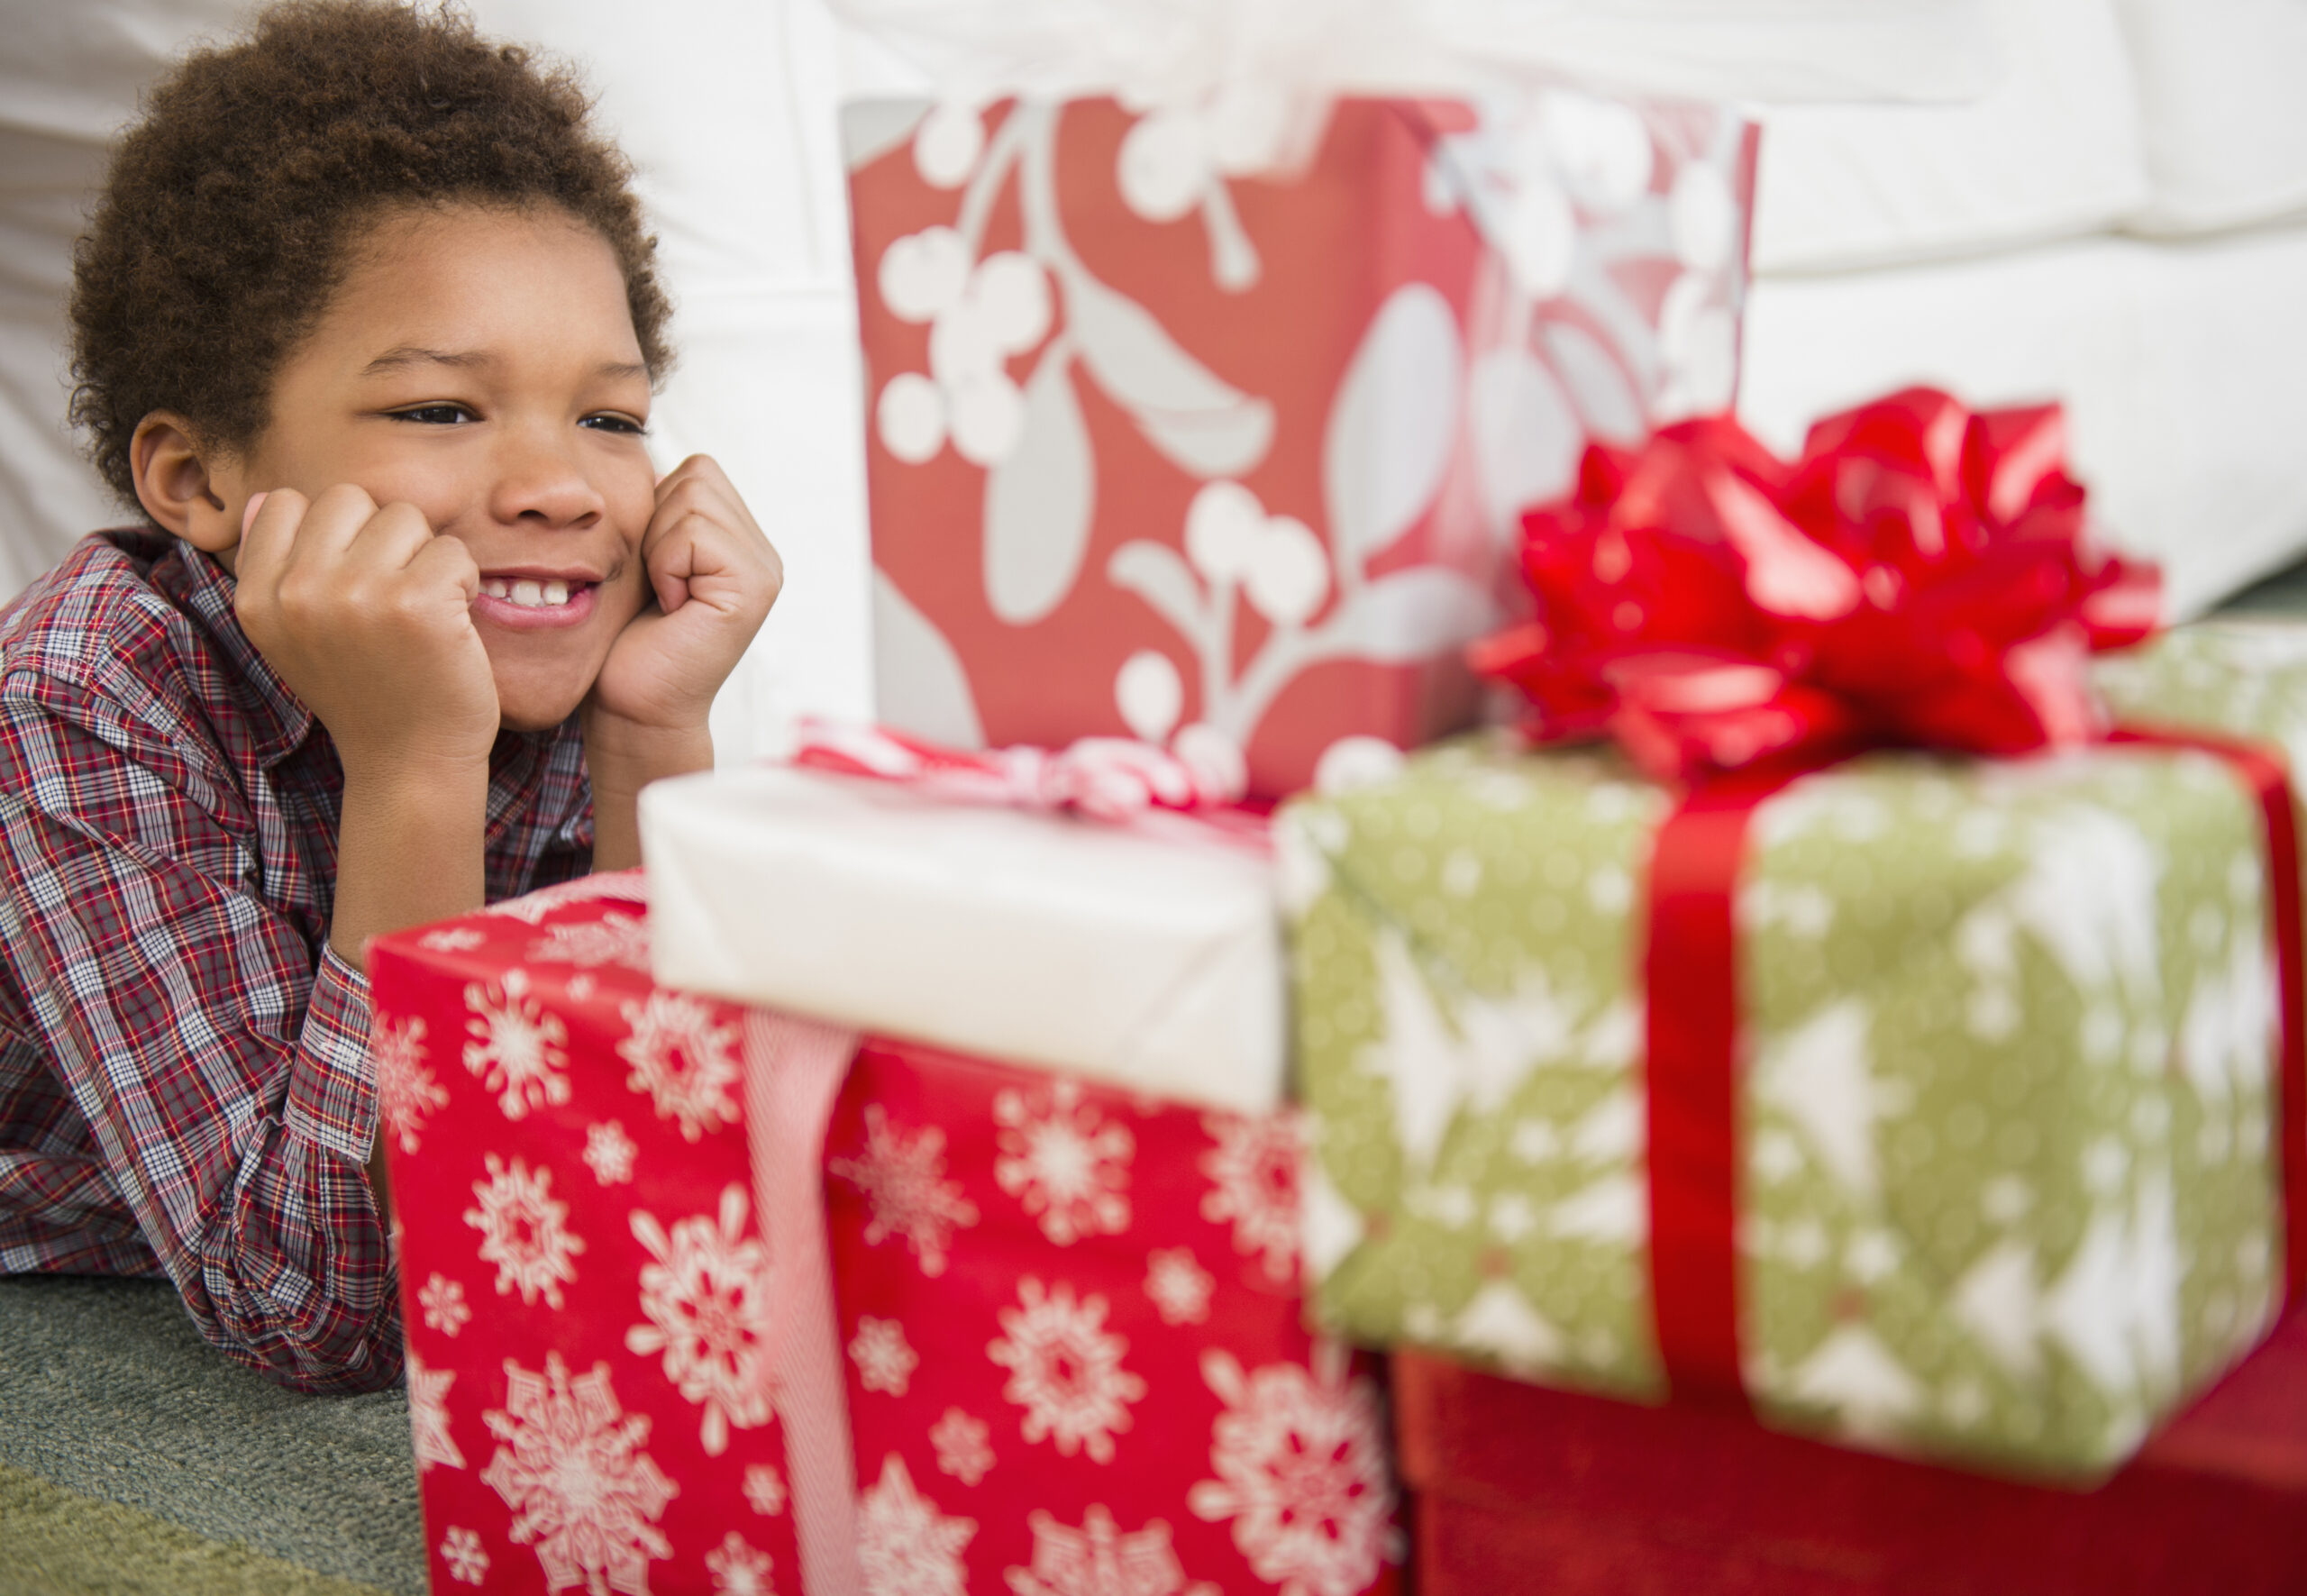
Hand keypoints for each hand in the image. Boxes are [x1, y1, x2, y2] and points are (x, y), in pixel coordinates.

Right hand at [234, 485, 499, 780]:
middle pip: (349, 498)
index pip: (286, 502)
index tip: (352, 585)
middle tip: (393, 598)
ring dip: (426, 559)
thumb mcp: (294, 634)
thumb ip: (276, 566)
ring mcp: (355, 594)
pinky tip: (450, 626)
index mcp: (257, 597)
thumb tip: (269, 494)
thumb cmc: (364, 689)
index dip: (334, 533)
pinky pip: (452, 550)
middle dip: (383, 538)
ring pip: (405, 517)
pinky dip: (464, 582)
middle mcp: (297, 591)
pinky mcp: (415, 602)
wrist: (408, 761)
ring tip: (419, 615)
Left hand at [587, 455, 782, 742]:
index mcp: (740, 541)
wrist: (631, 705)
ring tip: (665, 596)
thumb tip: (646, 460)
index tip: (652, 570)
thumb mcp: (642, 555)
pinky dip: (667, 565)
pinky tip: (673, 607)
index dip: (656, 510)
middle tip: (658, 584)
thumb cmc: (625, 639)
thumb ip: (661, 509)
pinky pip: (695, 533)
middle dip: (658, 523)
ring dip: (660, 545)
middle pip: (698, 475)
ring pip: (694, 499)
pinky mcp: (754, 588)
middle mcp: (763, 553)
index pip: (697, 470)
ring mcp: (765, 571)